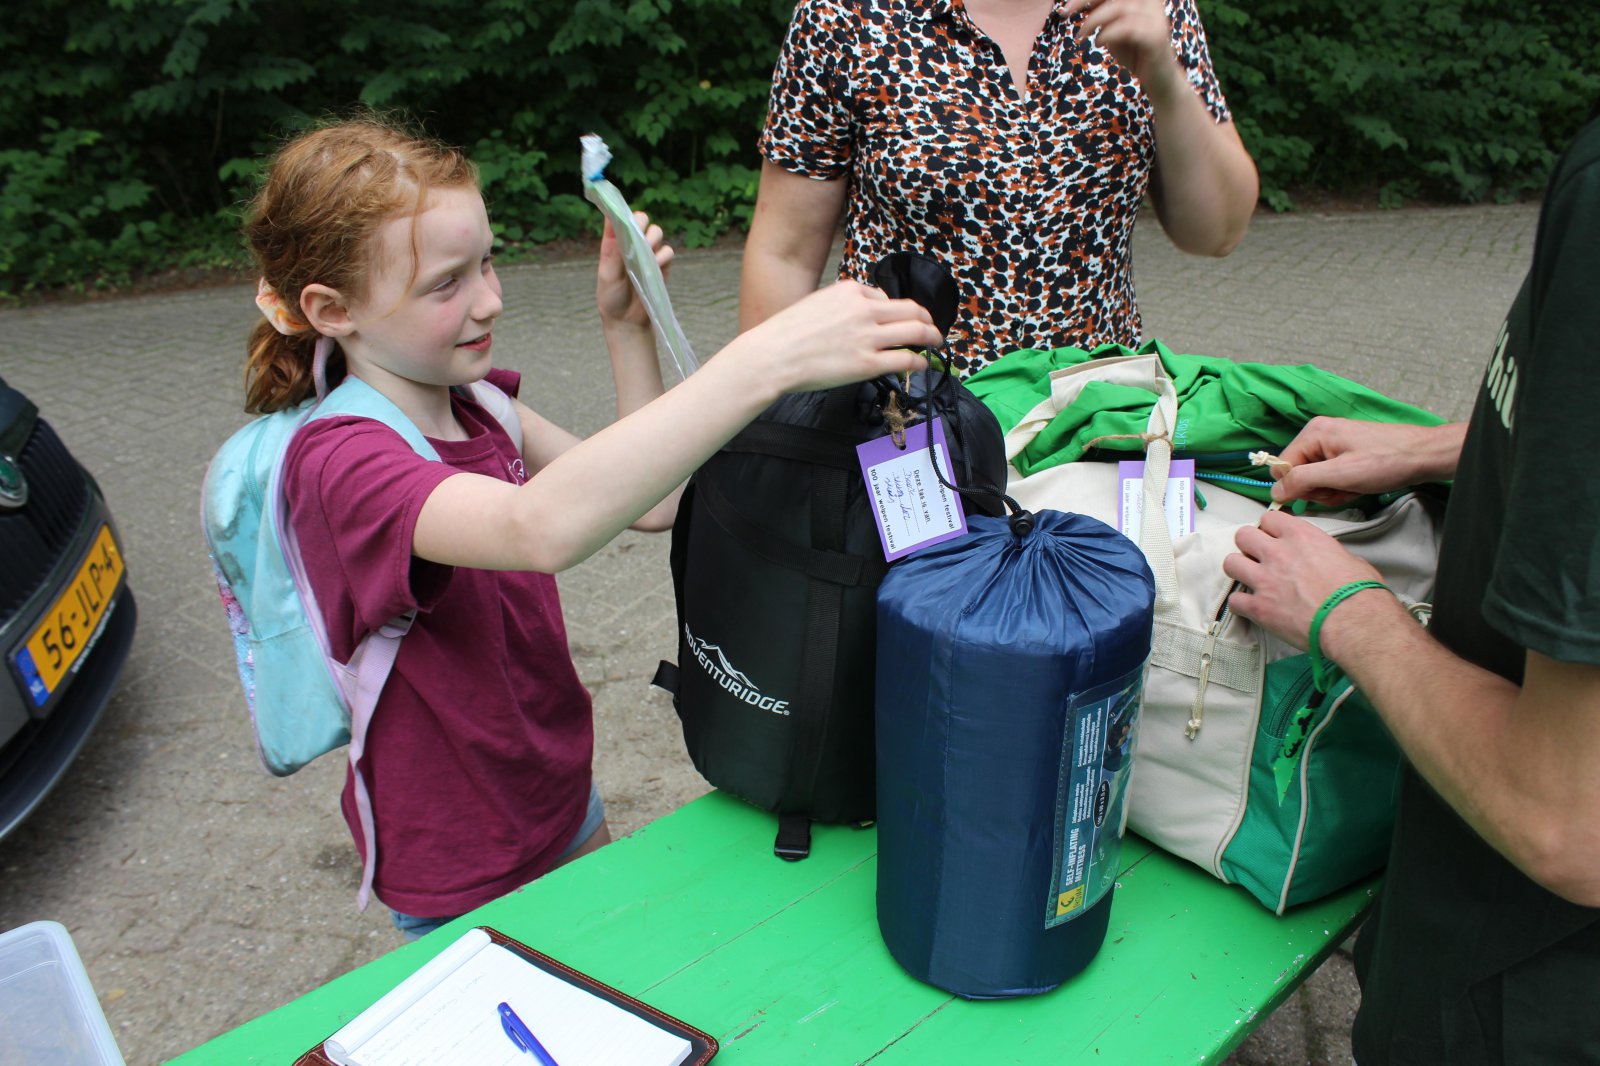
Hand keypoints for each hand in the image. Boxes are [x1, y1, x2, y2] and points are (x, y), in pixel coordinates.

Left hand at [596, 211, 673, 328]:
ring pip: (657, 232)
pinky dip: (664, 256)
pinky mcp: (662, 266)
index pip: (618, 219)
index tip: (623, 215)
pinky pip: (668, 251)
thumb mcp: (607, 275)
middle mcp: (631, 245)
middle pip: (641, 219)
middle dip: (641, 222)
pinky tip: (656, 265)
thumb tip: (613, 223)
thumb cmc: (612, 298)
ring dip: (654, 238)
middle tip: (639, 234)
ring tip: (648, 252)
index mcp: (614, 244)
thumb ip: (612, 251)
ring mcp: (648, 254)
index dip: (621, 212)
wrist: (628, 322)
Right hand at [730, 281, 943, 393]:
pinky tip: (922, 363)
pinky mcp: (868, 364)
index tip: (899, 319)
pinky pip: (906, 359)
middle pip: (912, 310)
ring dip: (932, 337)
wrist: (772, 356)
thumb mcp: (817, 302)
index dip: (895, 310)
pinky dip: (920, 361)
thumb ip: (842, 304)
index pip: (885, 296)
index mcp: (851, 291)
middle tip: (932, 327)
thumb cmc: (787, 333)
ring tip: (935, 342)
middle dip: (927, 319)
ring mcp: (868, 337)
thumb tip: (864, 311)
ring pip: (917, 332)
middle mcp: (865, 310)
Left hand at [1064, 0, 1182, 95]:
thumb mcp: (1114, 30)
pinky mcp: (1156, 36)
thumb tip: (1079, 3)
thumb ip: (1103, 15)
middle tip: (1065, 13)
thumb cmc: (1136, 54)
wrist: (1159, 80)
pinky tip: (1099, 43)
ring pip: (1119, 8)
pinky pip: (1126, 28)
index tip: (1067, 7)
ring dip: (1094, 20)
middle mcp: (1152, 2)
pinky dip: (1108, 34)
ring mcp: (1156, 18)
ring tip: (1082, 35)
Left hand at [1223, 510, 1384, 650]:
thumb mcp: (1349, 558)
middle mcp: (1277, 553)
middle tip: (1259, 558)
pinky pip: (1234, 600)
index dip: (1270, 529)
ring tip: (1251, 580)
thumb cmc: (1359, 593)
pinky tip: (1253, 607)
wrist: (1353, 622)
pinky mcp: (1259, 607)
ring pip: (1230, 563)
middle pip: (1243, 536)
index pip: (1268, 518)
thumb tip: (1329, 561)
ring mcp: (1264, 580)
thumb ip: (1328, 553)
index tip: (1274, 538)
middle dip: (1248, 546)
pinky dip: (1241, 605)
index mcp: (1300, 536)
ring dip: (1240, 571)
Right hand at [1270, 418, 1463, 506]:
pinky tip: (1359, 485)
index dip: (1296, 487)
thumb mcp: (1340, 475)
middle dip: (1319, 489)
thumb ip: (1302, 481)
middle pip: (1298, 474)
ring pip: (1315, 479)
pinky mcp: (1345, 453)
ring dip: (1333, 490)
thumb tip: (1276, 492)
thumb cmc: (1388, 460)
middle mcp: (1320, 435)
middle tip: (1342, 489)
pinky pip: (1331, 477)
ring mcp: (1333, 444)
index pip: (1282, 467)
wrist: (1424, 455)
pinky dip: (1343, 487)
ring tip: (1354, 486)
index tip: (1320, 492)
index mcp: (1314, 433)